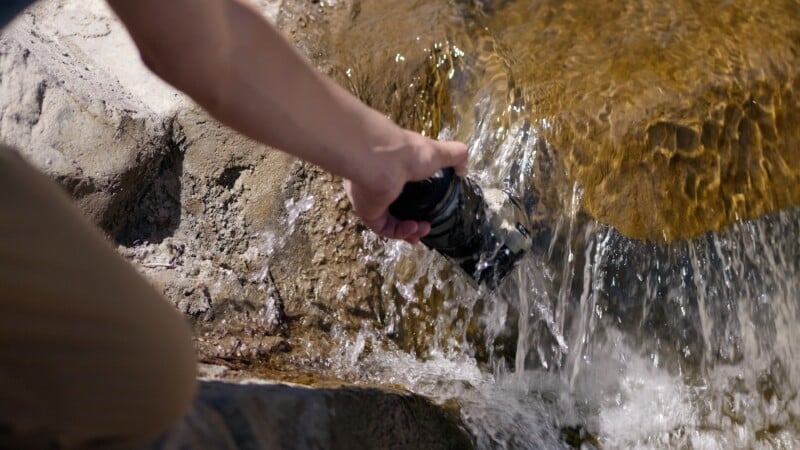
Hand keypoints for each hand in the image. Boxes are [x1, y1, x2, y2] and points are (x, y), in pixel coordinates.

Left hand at [345, 130, 466, 243]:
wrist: (382, 162)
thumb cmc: (408, 154)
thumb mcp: (439, 152)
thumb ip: (456, 156)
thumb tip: (464, 170)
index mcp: (396, 169)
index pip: (406, 188)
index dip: (420, 202)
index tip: (433, 209)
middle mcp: (383, 184)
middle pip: (399, 210)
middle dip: (414, 223)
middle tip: (427, 227)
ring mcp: (374, 199)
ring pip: (392, 223)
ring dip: (410, 230)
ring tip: (423, 229)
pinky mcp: (369, 213)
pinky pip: (385, 229)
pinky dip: (400, 231)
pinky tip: (413, 227)